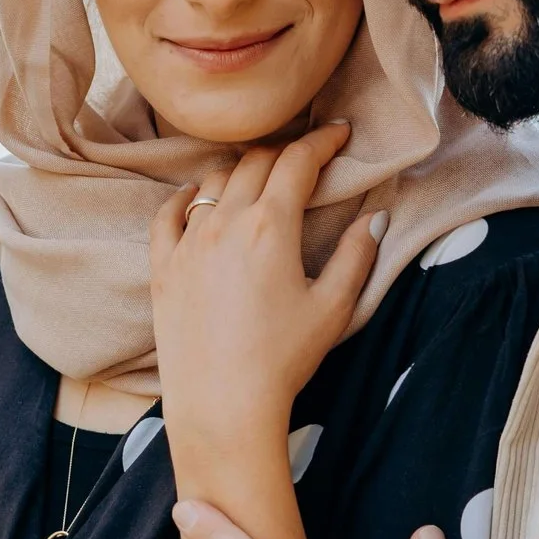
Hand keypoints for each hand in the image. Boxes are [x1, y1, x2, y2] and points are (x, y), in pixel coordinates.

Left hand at [149, 120, 380, 449]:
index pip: (298, 161)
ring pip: (212, 181)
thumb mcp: (333, 308)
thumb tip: (375, 216)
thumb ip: (356, 255)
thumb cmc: (284, 360)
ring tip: (259, 179)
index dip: (323, 140)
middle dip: (285, 152)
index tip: (339, 133)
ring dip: (240, 171)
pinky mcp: (163, 266)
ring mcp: (187, 242)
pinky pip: (168, 213)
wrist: (222, 405)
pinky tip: (196, 198)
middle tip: (306, 158)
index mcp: (271, 225)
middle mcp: (225, 222)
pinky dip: (185, 196)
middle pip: (255, 162)